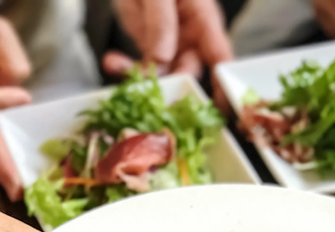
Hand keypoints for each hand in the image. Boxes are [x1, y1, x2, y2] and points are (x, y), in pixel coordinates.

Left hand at [103, 0, 232, 77]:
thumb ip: (161, 21)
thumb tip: (162, 60)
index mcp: (204, 18)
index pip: (220, 57)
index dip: (223, 86)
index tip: (220, 110)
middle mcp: (192, 36)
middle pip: (189, 72)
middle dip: (169, 83)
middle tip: (146, 87)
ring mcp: (172, 44)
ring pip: (162, 75)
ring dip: (139, 76)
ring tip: (115, 65)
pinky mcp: (152, 47)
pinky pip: (141, 67)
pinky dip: (125, 68)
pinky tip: (111, 61)